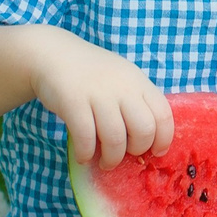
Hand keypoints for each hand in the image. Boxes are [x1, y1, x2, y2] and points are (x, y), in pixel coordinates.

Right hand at [26, 27, 174, 168]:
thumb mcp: (122, 80)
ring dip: (111, 159)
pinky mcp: (73, 102)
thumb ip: (136, 103)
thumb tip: (147, 141)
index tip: (155, 151)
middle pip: (144, 130)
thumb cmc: (92, 74)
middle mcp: (123, 87)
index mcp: (139, 82)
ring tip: (105, 162)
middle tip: (125, 155)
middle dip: (137, 150)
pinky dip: (86, 154)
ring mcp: (98, 93)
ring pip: (116, 139)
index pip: (163, 115)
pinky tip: (83, 156)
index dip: (163, 139)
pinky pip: (86, 138)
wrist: (53, 54)